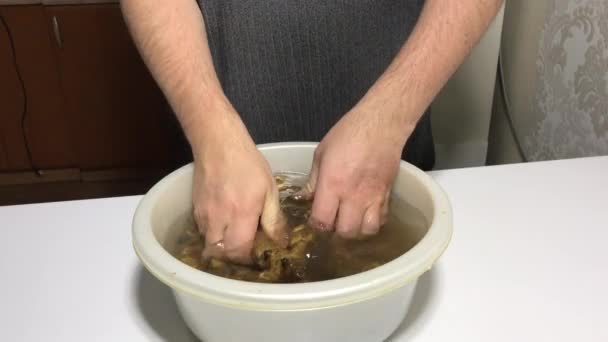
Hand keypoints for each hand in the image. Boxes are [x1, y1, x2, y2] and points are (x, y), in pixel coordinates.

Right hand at [191, 108, 286, 263]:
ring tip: (236, 239)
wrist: (218, 141)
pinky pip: (203, 230)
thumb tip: (280, 242)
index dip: (248, 260)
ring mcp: (203, 214)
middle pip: (221, 253)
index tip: (258, 257)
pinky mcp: (195, 208)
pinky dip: (213, 234)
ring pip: (209, 244)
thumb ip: (273, 219)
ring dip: (222, 247)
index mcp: (240, 214)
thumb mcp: (269, 190)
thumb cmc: (248, 163)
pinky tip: (224, 225)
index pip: (240, 251)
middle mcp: (218, 218)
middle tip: (246, 252)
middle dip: (233, 258)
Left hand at [300, 96, 413, 237]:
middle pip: (345, 231)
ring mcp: (373, 197)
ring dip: (356, 230)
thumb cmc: (348, 134)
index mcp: (333, 184)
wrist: (381, 124)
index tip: (316, 220)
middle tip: (333, 221)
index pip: (323, 220)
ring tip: (350, 220)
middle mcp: (353, 195)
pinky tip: (366, 213)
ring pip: (367, 230)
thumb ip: (313, 180)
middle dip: (336, 231)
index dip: (317, 225)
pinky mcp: (387, 194)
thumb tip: (304, 198)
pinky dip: (373, 222)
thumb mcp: (321, 153)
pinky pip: (382, 219)